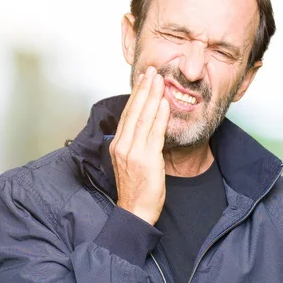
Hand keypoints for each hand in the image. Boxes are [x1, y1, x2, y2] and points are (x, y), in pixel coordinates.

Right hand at [109, 66, 170, 224]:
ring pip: (143, 118)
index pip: (127, 114)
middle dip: (143, 89)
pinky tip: (164, 103)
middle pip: (133, 111)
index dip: (136, 95)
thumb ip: (135, 143)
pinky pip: (154, 133)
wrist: (135, 212)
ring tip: (159, 80)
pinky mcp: (145, 159)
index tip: (143, 79)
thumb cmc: (137, 189)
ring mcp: (133, 152)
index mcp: (118, 145)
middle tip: (151, 71)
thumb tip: (143, 127)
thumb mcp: (131, 162)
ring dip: (152, 97)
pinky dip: (159, 116)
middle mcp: (122, 146)